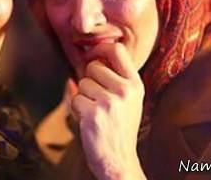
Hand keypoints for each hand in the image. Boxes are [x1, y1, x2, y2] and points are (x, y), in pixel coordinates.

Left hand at [70, 43, 146, 179]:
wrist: (118, 160)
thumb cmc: (118, 127)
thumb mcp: (126, 100)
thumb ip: (114, 77)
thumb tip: (89, 55)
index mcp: (135, 84)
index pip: (117, 49)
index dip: (99, 49)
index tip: (92, 57)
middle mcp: (125, 90)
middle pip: (93, 66)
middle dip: (89, 80)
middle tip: (98, 100)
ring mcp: (110, 102)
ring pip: (81, 83)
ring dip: (83, 97)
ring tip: (96, 113)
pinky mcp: (94, 113)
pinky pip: (75, 98)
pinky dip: (77, 109)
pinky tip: (89, 121)